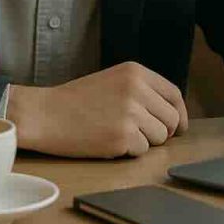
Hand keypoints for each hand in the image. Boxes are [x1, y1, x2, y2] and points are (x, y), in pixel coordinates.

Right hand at [7, 62, 188, 157]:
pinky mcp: (122, 137)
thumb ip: (141, 90)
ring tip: (117, 133)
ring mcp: (130, 113)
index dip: (179, 113)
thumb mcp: (113, 81)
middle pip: (171, 118)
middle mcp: (136, 89)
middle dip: (163, 132)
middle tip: (142, 135)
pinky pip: (141, 151)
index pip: (174, 94)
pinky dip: (128, 151)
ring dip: (144, 141)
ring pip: (159, 137)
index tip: (177, 127)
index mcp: (135, 71)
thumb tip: (172, 115)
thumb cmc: (76, 100)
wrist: (45, 113)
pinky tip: (107, 141)